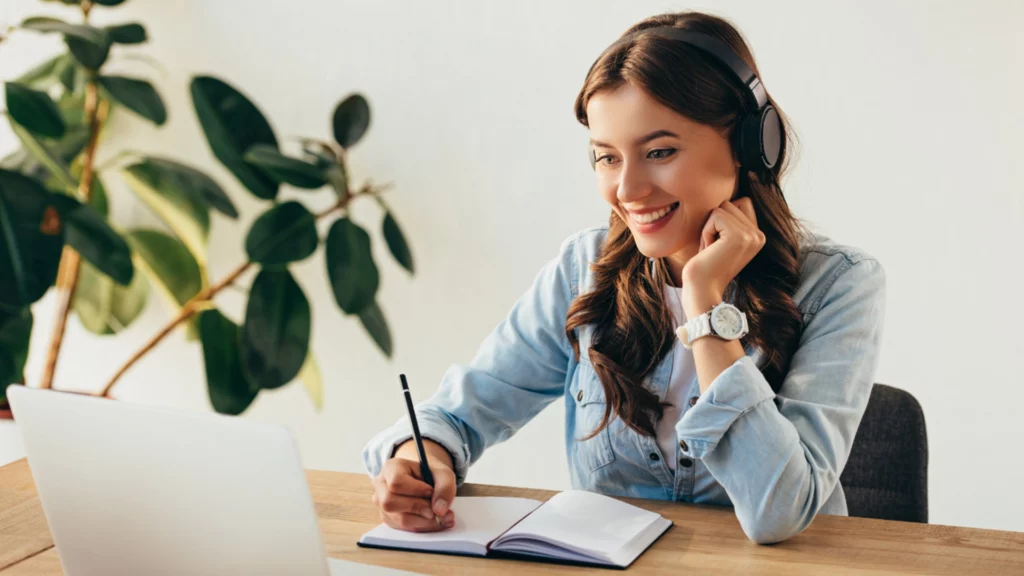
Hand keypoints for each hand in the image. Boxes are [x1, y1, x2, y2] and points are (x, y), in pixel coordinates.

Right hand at [371, 447, 456, 531]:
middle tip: (436, 510)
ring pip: (398, 519)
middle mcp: (381, 486)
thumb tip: (439, 510)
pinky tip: (435, 522)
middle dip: (417, 508)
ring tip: (443, 517)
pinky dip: (423, 527)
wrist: (426, 481)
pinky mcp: (389, 519)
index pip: (396, 482)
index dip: (415, 490)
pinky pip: (404, 529)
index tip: (431, 491)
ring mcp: (382, 504)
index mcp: (391, 468)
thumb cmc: (431, 474)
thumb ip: (445, 487)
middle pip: (390, 503)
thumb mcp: (443, 473)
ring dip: (424, 521)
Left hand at [681, 197, 764, 316]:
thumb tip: (725, 196)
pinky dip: (706, 231)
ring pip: (721, 207)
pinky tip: (709, 250)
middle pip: (730, 202)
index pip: (741, 202)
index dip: (722, 218)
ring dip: (709, 227)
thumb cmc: (705, 265)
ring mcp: (751, 235)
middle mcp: (759, 235)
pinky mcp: (738, 236)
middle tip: (713, 248)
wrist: (702, 290)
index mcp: (758, 236)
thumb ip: (731, 220)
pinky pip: (715, 215)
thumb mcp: (723, 239)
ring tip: (711, 249)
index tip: (718, 243)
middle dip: (714, 222)